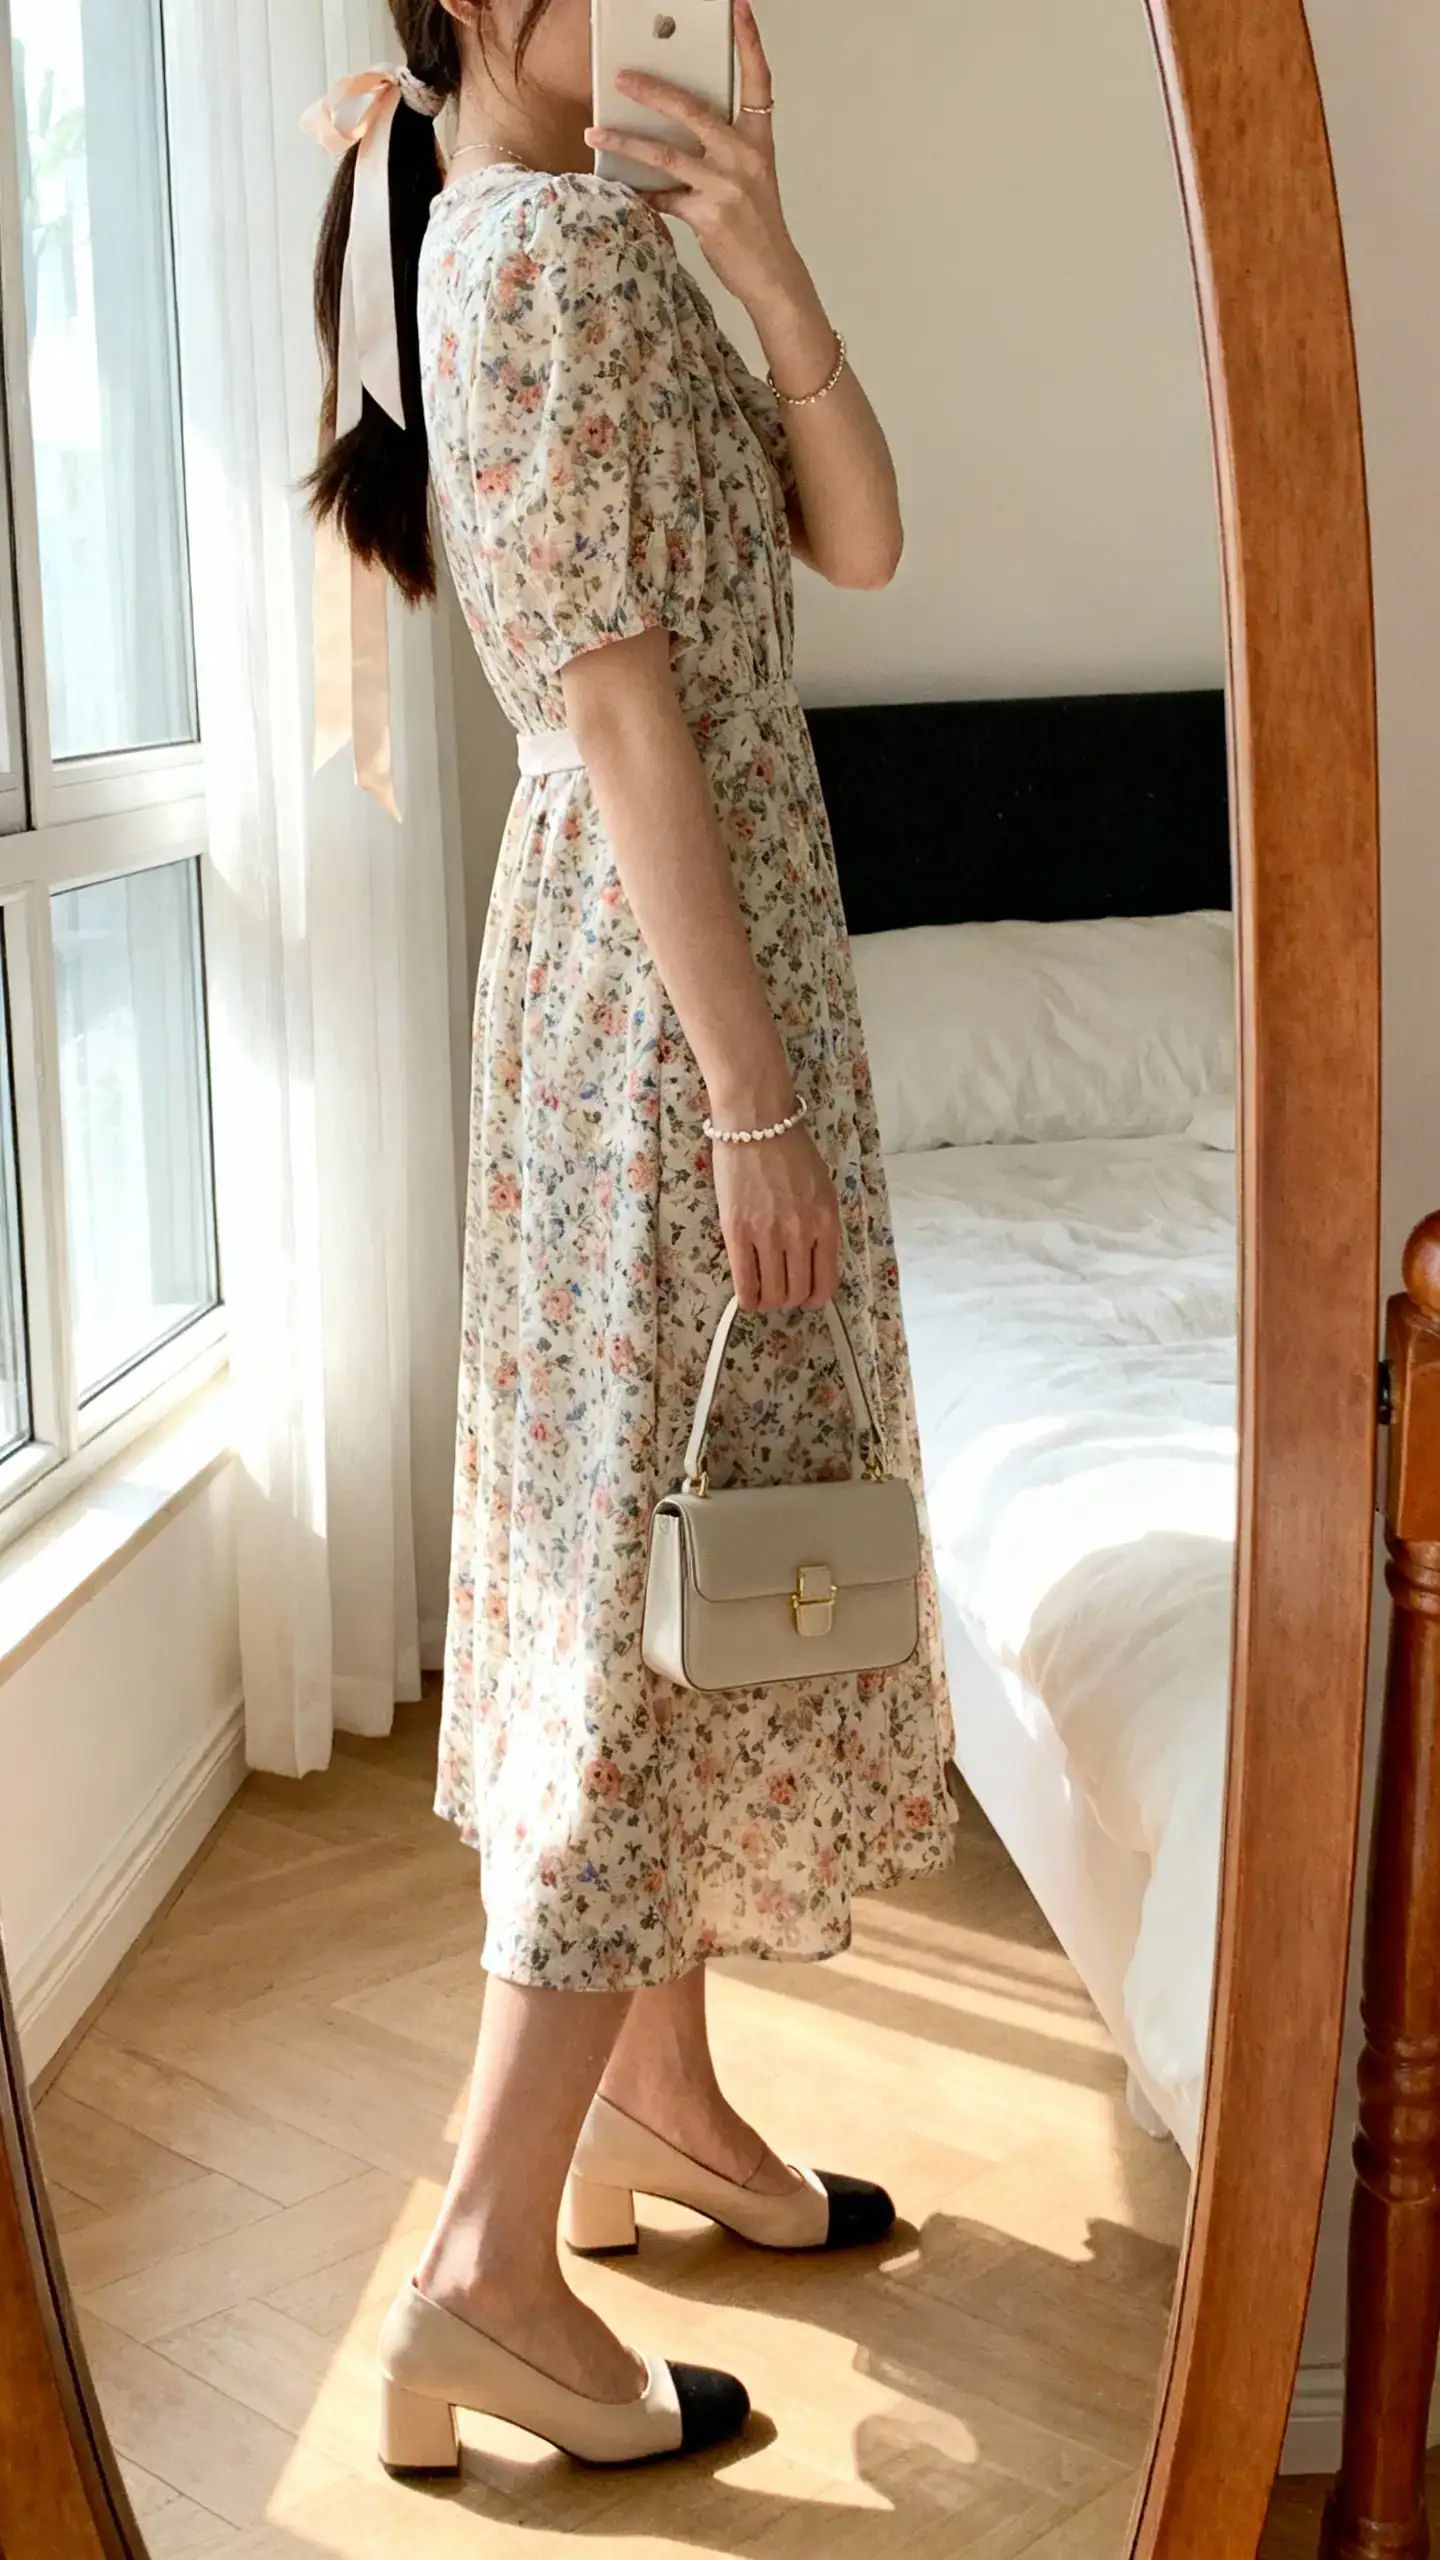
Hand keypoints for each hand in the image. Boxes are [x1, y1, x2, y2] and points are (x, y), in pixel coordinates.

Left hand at [586, 0, 802, 314]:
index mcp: (758, 139)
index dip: (750, 41)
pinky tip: (620, 186)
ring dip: (625, 141)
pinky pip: (662, 197)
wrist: (773, 274)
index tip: (739, 7)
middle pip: (692, 110)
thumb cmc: (758, 225)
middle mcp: (744, 156)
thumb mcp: (750, 176)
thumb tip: (674, 133)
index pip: (758, 80)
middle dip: (652, 90)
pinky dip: (640, 193)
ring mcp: (726, 185)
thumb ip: (720, 150)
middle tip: (621, 76)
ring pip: (665, 154)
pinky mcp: (708, 215)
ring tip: (595, 130)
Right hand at [711, 1123, 841, 1313]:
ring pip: (772, 1293)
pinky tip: (747, 1297)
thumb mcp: (822, 1189)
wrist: (757, 1122)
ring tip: (763, 1295)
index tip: (806, 1298)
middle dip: (789, 1301)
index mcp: (826, 1223)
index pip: (825, 1282)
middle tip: (781, 1294)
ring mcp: (768, 1235)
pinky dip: (748, 1298)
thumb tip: (812, 1259)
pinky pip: (745, 1282)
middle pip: (797, 1292)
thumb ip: (821, 1225)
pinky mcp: (737, 1232)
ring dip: (769, 1302)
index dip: (815, 1299)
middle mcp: (800, 1234)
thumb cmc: (791, 1150)